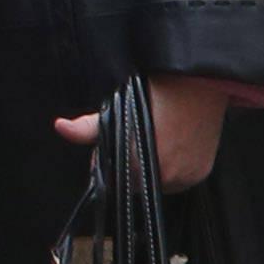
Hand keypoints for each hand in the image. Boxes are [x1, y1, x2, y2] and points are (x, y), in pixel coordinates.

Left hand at [54, 72, 251, 192]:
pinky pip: (178, 178)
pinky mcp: (201, 173)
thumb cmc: (160, 91)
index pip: (113, 178)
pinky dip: (171, 167)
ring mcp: (187, 177)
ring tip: (155, 138)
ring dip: (149, 167)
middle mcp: (167, 177)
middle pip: (134, 182)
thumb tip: (61, 127)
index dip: (106, 160)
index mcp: (141, 166)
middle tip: (135, 135)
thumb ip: (89, 127)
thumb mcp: (119, 107)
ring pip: (156, 181)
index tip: (111, 143)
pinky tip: (170, 145)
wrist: (202, 81)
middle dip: (128, 164)